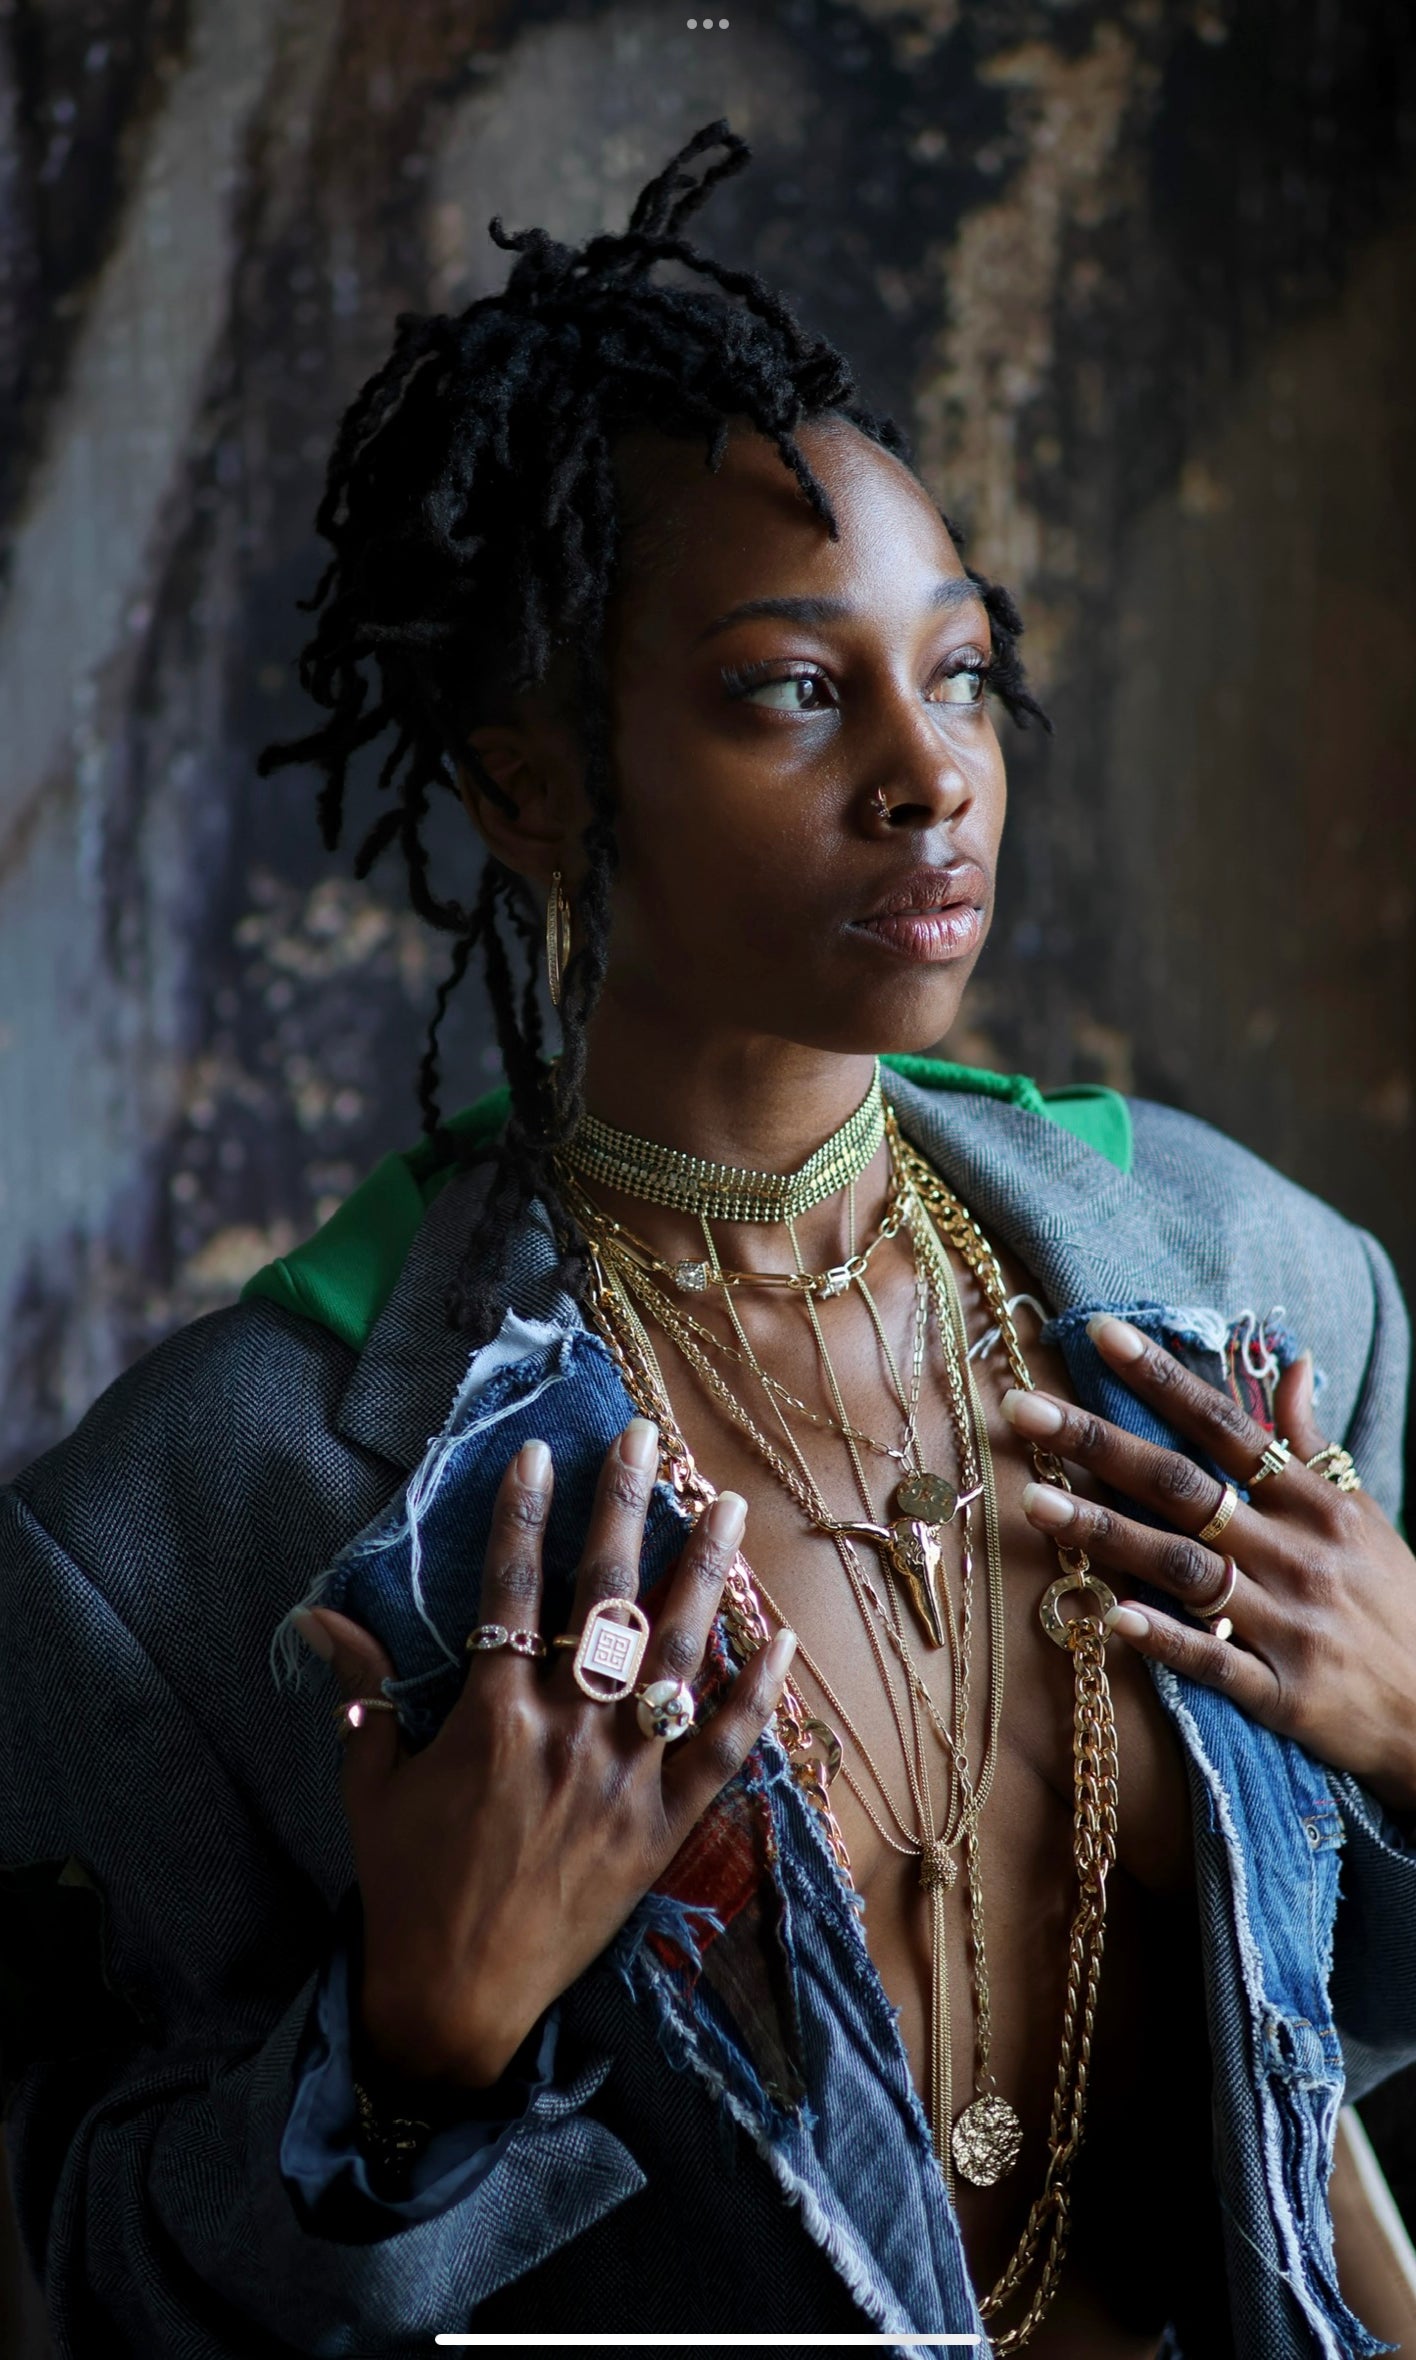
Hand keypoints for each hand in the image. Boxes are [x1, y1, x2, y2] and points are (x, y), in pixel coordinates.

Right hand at [292, 1418, 796, 2087]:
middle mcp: (567, 1735)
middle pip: (605, 1600)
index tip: (543, 1452)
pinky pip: (725, 1750)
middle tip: (645, 1439)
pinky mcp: (665, 1829)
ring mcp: (625, 1780)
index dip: (524, 1516)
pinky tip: (778, 1636)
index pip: (512, 1591)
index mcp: (492, 1719)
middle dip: (624, 1508)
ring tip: (726, 1506)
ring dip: (705, 1574)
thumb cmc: (408, 1885)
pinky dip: (755, 1693)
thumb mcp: (373, 1784)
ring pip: (679, 1658)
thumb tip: (320, 1617)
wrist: (456, 2001)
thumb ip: (363, 1693)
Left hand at [1002, 1317, 1415, 1814]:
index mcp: (1315, 1503)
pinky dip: (1165, 1640)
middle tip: (1022, 1411)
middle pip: (1185, 1487)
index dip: (1162, 1380)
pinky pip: (1214, 1662)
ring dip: (1107, 1534)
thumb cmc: (1396, 1602)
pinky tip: (1110, 1618)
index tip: (1101, 1336)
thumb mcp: (1364, 1513)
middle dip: (1100, 1446)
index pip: (1226, 1427)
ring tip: (1034, 1504)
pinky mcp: (1283, 1693)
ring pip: (1184, 1568)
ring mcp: (1288, 1623)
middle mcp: (1296, 1553)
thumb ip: (1312, 1442)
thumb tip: (1292, 1362)